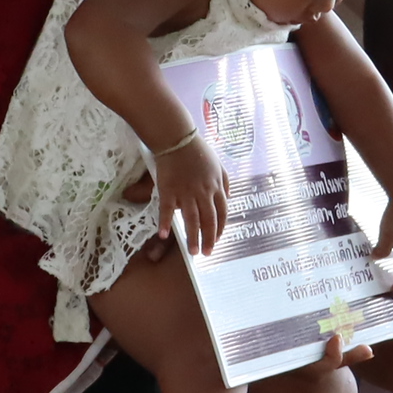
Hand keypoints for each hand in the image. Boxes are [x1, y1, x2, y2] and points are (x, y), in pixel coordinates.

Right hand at [153, 135, 231, 254]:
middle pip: (209, 220)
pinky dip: (166, 223)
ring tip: (193, 252)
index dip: (220, 228)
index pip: (222, 213)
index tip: (218, 239)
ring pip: (192, 219)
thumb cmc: (198, 151)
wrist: (177, 139)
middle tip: (207, 253)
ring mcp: (186, 192)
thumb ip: (224, 182)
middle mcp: (203, 192)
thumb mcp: (218, 165)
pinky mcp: (169, 190)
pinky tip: (165, 235)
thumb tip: (227, 197)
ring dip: (193, 237)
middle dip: (209, 239)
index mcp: (216, 187)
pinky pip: (168, 210)